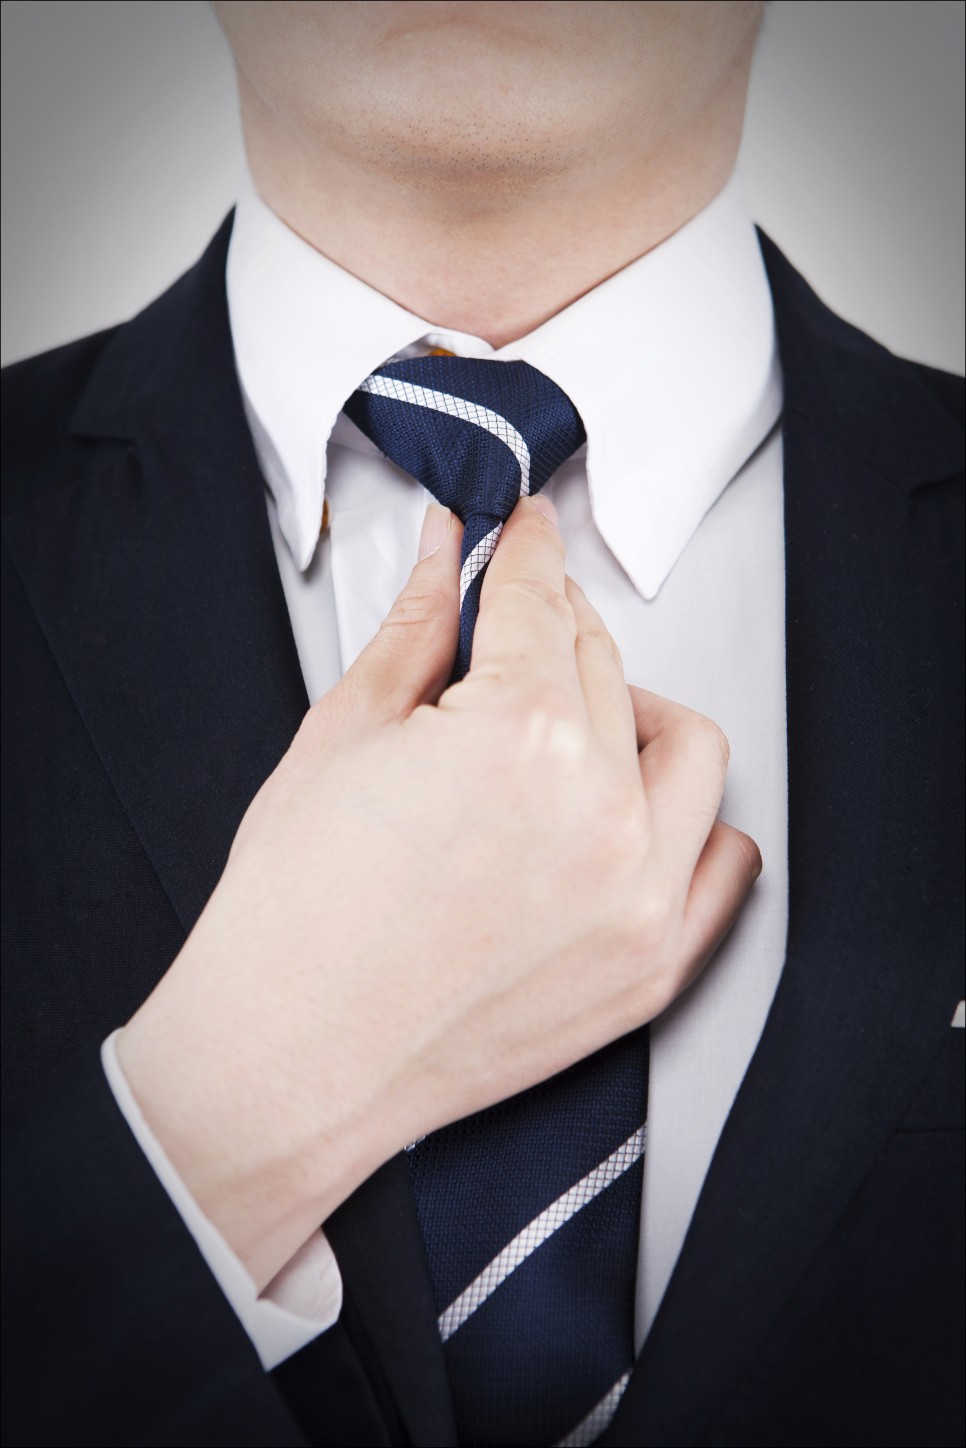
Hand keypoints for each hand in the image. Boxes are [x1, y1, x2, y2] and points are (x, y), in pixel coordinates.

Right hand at [117, 497, 760, 1290]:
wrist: (288, 1056)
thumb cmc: (296, 916)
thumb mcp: (342, 736)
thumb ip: (416, 631)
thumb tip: (447, 558)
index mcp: (518, 734)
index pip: (540, 601)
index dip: (525, 552)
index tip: (523, 537)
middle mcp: (600, 809)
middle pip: (606, 662)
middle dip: (558, 627)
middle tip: (512, 635)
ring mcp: (638, 894)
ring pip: (686, 747)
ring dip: (635, 711)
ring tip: (569, 724)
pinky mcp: (652, 963)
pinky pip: (721, 860)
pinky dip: (689, 819)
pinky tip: (630, 806)